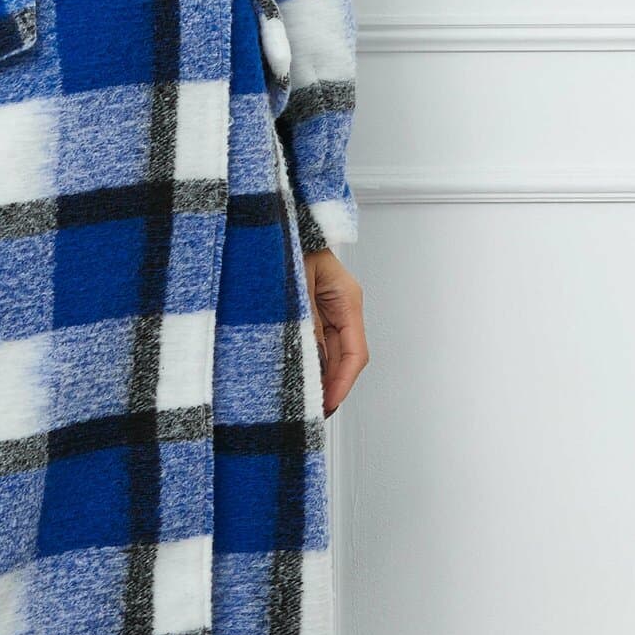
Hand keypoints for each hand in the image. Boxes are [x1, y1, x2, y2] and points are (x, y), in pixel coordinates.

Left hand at [302, 247, 368, 417]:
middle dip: (330, 387)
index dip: (342, 384)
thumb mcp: (296, 283)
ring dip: (319, 376)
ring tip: (302, 399)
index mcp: (347, 299)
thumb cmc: (291, 240)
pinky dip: (309, 360)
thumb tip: (307, 358)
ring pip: (330, 353)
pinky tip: (297, 374)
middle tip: (312, 411)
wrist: (279, 223)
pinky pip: (316, 341)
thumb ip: (303, 321)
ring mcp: (329, 310)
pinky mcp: (313, 310)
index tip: (328, 404)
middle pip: (344, 358)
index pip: (355, 353)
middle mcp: (342, 307)